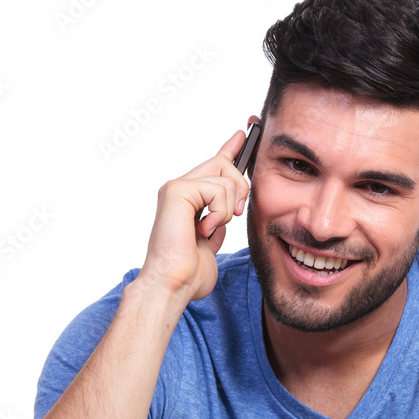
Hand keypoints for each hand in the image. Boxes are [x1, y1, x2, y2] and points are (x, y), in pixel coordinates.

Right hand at [137, 129, 250, 303]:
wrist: (173, 285)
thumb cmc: (189, 273)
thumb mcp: (212, 241)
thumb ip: (218, 221)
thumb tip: (229, 210)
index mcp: (188, 199)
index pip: (213, 164)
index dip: (231, 148)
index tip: (245, 133)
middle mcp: (179, 189)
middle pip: (224, 164)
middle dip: (240, 187)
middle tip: (235, 214)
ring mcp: (176, 188)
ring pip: (225, 177)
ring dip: (228, 209)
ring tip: (210, 230)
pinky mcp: (177, 191)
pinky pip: (217, 189)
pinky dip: (219, 213)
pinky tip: (205, 229)